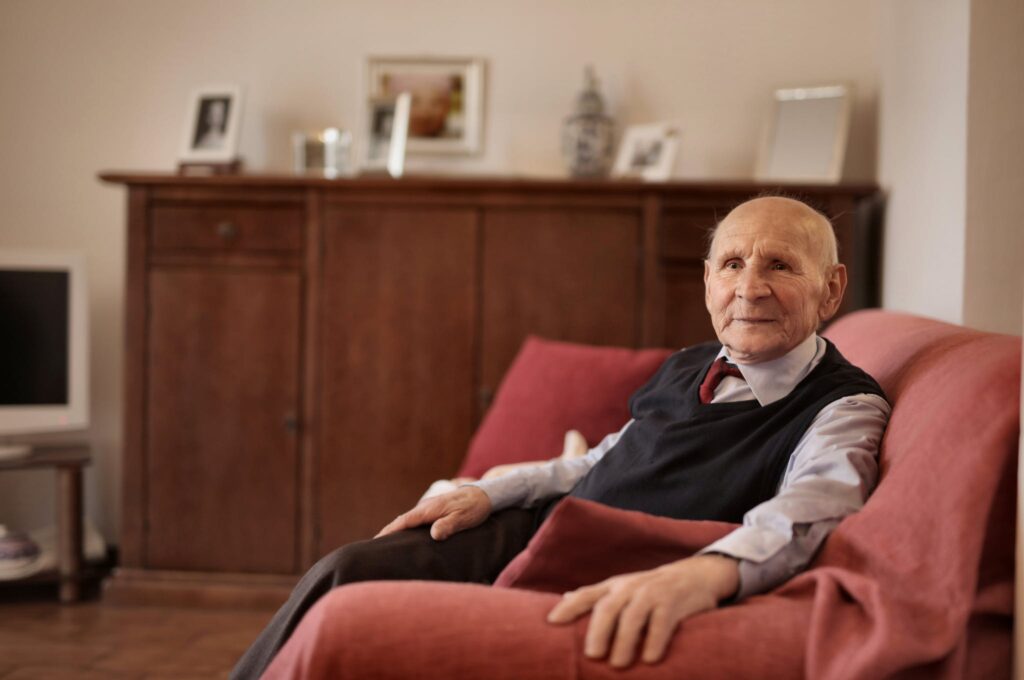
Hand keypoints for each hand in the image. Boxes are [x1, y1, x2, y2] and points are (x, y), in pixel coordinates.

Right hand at [375, 486, 491, 540]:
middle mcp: (426, 507)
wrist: (484, 494)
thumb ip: (449, 525)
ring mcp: (429, 508)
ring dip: (397, 530)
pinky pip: (416, 520)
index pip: (404, 521)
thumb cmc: (474, 507)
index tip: (376, 541)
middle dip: (388, 532)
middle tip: (374, 547)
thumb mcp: (464, 518)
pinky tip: (406, 537)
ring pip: (409, 520)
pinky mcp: (434, 511)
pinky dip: (407, 528)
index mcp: (430, 510)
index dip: (390, 531)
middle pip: (402, 521)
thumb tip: (434, 535)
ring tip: (385, 545)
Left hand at [546, 554, 738, 667]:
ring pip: (633, 616)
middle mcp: (629, 587)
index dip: (568, 608)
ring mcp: (651, 594)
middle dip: (598, 631)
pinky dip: (654, 641)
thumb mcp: (622, 588)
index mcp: (614, 586)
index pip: (586, 595)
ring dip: (624, 641)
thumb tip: (564, 600)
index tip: (552, 623)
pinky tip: (649, 659)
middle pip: (608, 607)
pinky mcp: (673, 603)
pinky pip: (662, 623)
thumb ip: (595, 596)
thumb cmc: (650, 589)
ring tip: (617, 664)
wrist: (695, 575)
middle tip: (592, 655)